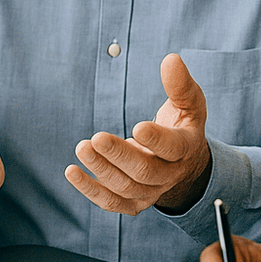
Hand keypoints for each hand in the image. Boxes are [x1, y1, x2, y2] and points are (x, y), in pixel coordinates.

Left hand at [64, 52, 211, 214]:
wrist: (184, 165)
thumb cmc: (182, 125)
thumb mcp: (188, 104)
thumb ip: (180, 84)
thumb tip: (171, 59)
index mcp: (185, 148)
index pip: (173, 148)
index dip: (156, 140)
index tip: (136, 126)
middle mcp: (169, 174)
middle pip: (144, 171)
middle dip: (119, 156)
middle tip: (96, 138)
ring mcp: (150, 192)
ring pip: (125, 187)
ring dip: (101, 170)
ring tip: (81, 147)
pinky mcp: (133, 202)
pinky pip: (111, 202)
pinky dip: (90, 190)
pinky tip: (72, 172)